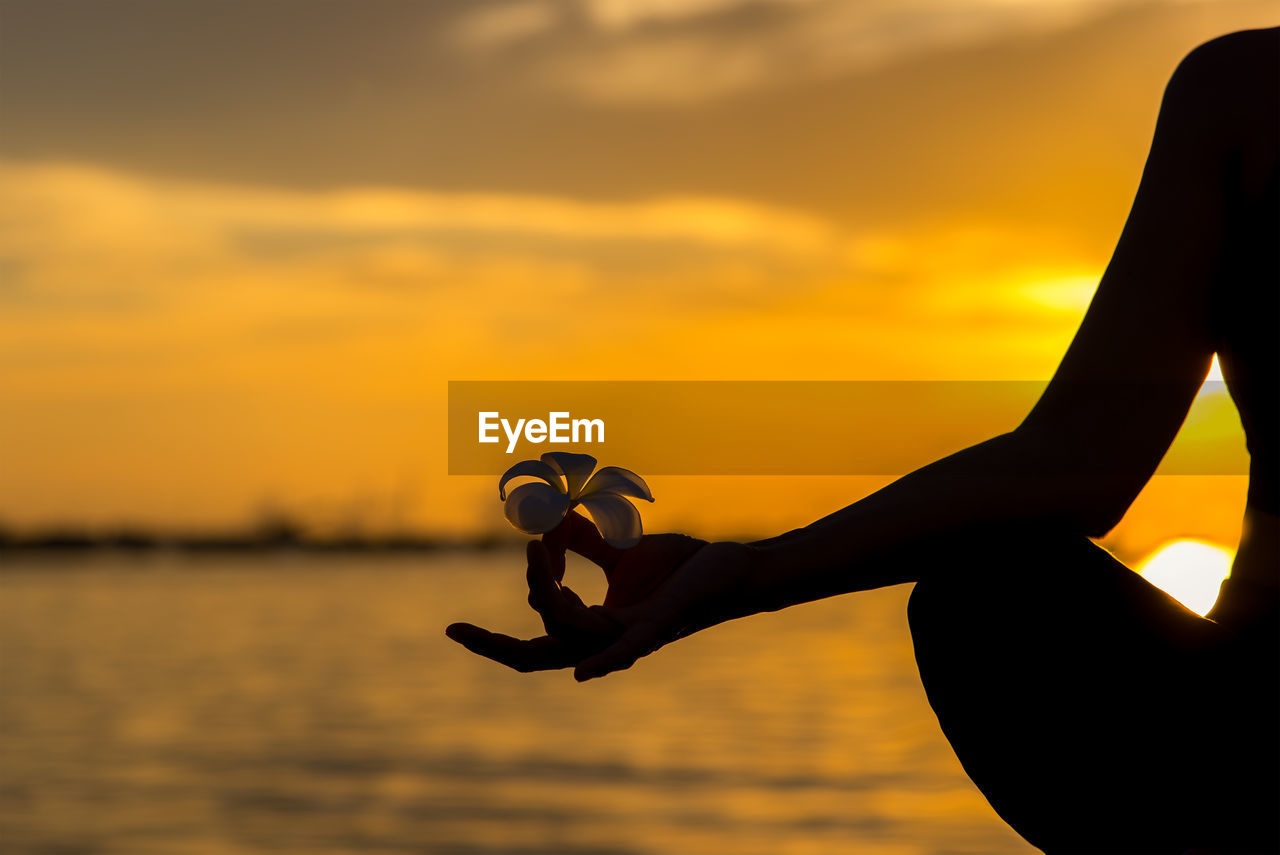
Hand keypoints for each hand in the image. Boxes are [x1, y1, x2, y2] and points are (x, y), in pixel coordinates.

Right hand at [445, 511, 761, 680]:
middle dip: (492, 648)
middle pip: (538, 654)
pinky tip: (583, 674)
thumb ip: (582, 540)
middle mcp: (606, 640)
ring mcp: (631, 637)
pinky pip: (625, 650)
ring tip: (537, 549)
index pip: (539, 632)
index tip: (522, 547)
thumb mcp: (620, 550)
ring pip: (568, 633)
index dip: (512, 604)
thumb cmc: (681, 568)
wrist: (733, 567)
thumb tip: (547, 520)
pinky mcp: (658, 627)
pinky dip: (604, 661)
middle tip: (453, 631)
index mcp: (595, 626)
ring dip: (545, 592)